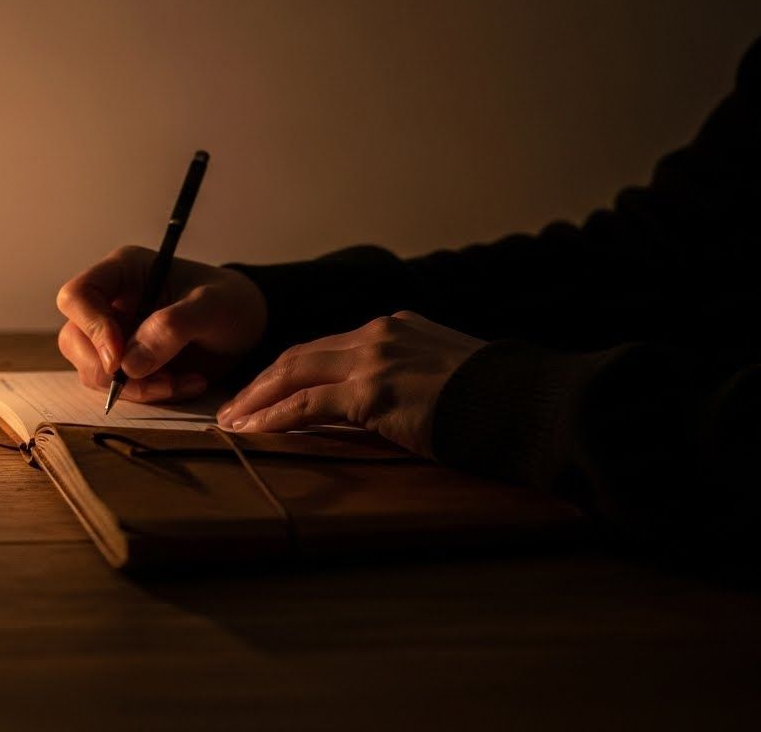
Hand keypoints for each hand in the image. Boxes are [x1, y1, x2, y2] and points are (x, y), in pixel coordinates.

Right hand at [56, 245, 266, 401]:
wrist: (248, 328)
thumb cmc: (231, 302)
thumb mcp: (213, 306)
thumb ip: (173, 327)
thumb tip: (129, 363)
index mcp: (123, 271)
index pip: (77, 295)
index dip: (91, 328)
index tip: (120, 358)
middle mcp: (110, 302)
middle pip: (75, 339)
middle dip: (111, 370)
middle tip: (160, 380)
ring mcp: (114, 335)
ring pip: (92, 370)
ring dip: (136, 388)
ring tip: (182, 382)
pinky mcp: (126, 364)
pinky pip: (119, 389)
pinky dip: (150, 394)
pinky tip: (186, 384)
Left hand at [215, 311, 484, 456]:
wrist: (528, 403)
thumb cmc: (498, 402)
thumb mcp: (446, 379)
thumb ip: (410, 383)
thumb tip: (387, 411)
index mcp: (396, 328)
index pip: (328, 348)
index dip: (291, 371)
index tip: (266, 392)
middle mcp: (379, 334)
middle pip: (301, 355)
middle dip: (262, 382)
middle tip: (234, 407)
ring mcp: (374, 358)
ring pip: (294, 374)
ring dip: (257, 400)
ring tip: (232, 423)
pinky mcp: (372, 390)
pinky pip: (307, 405)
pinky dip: (275, 418)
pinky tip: (255, 432)